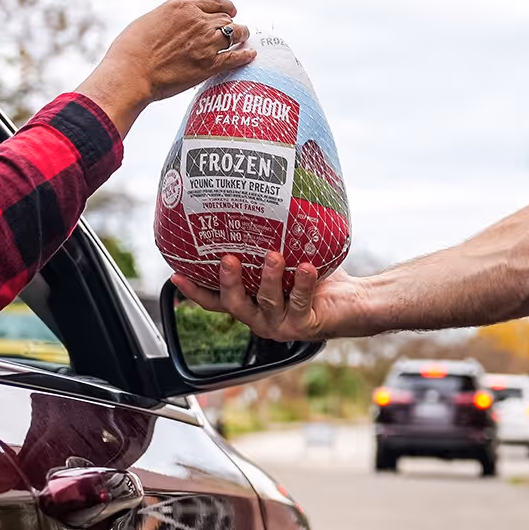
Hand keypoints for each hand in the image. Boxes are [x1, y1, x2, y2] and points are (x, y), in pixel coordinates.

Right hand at [77, 0, 254, 128]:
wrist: (131, 74)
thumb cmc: (131, 49)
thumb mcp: (150, 20)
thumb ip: (170, 18)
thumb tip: (179, 21)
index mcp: (182, 7)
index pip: (213, 1)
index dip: (225, 6)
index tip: (229, 9)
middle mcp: (198, 21)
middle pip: (225, 18)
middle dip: (230, 23)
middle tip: (233, 29)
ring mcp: (206, 43)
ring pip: (235, 33)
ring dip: (241, 35)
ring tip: (244, 38)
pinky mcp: (209, 65)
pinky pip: (236, 57)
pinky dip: (245, 55)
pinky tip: (250, 54)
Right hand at [172, 252, 365, 341]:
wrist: (352, 300)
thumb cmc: (313, 277)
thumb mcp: (285, 259)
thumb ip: (266, 246)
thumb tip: (253, 203)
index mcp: (251, 304)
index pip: (216, 300)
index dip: (195, 291)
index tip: (176, 275)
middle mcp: (261, 318)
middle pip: (235, 304)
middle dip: (228, 282)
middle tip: (227, 259)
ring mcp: (281, 325)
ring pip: (267, 303)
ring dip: (268, 278)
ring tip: (272, 255)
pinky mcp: (305, 326)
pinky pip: (299, 302)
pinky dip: (301, 283)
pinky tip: (304, 267)